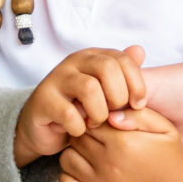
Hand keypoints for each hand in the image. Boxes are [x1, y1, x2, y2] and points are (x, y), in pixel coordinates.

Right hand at [14, 46, 146, 166]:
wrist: (44, 129)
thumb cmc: (81, 109)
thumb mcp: (105, 91)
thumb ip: (123, 73)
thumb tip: (140, 50)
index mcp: (93, 57)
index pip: (123, 59)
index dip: (136, 83)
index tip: (138, 105)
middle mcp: (74, 62)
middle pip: (107, 68)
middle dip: (118, 96)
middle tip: (114, 114)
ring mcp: (56, 79)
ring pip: (89, 88)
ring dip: (99, 113)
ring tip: (95, 123)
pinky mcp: (43, 101)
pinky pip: (69, 114)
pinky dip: (79, 128)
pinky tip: (79, 131)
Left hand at [59, 105, 182, 181]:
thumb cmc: (171, 159)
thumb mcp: (164, 129)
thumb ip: (137, 115)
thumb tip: (109, 114)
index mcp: (123, 144)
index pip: (90, 120)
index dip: (96, 119)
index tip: (105, 124)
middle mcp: (109, 166)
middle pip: (76, 138)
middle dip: (85, 135)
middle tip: (99, 139)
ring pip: (67, 159)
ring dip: (76, 154)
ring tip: (92, 155)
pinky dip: (71, 178)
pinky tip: (85, 174)